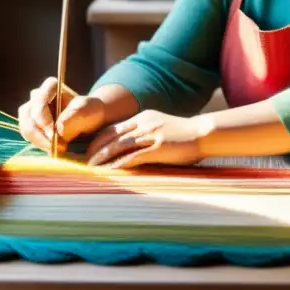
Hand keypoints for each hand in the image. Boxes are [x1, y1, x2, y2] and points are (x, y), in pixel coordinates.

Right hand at [17, 77, 106, 153]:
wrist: (92, 120)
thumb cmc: (90, 111)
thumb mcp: (87, 111)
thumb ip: (73, 117)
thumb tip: (58, 129)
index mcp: (50, 86)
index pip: (39, 102)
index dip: (43, 120)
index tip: (55, 135)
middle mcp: (38, 97)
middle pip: (27, 114)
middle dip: (38, 133)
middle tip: (53, 147)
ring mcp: (33, 111)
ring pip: (25, 126)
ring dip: (37, 140)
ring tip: (54, 149)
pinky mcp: (33, 125)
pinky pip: (28, 135)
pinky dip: (38, 143)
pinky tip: (52, 149)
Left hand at [85, 110, 210, 168]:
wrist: (203, 132)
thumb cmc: (184, 135)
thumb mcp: (160, 128)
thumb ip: (145, 135)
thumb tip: (129, 150)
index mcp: (143, 117)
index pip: (113, 128)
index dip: (99, 140)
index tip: (90, 151)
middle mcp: (144, 123)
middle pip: (112, 135)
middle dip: (95, 149)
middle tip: (85, 162)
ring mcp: (151, 134)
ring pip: (119, 146)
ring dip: (103, 158)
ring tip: (92, 169)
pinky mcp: (159, 147)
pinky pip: (133, 157)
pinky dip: (119, 165)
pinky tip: (110, 172)